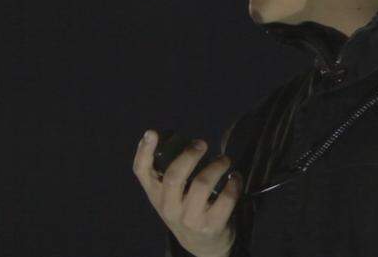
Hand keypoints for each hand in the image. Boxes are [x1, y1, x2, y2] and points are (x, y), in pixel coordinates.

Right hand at [133, 130, 240, 256]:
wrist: (201, 244)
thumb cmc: (184, 208)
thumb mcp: (169, 193)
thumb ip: (167, 169)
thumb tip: (169, 135)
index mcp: (156, 194)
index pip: (142, 172)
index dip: (144, 151)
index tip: (152, 133)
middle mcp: (169, 207)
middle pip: (174, 176)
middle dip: (189, 155)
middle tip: (202, 143)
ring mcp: (190, 219)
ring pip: (201, 185)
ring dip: (217, 166)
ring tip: (224, 160)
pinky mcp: (212, 225)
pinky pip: (226, 199)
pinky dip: (234, 183)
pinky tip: (235, 177)